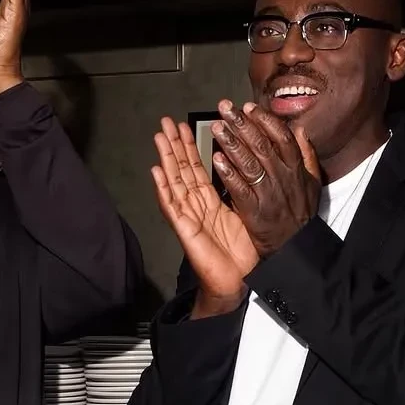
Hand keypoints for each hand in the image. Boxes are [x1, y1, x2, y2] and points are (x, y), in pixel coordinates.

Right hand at [151, 116, 257, 316]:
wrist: (236, 281)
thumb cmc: (241, 254)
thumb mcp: (245, 215)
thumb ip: (241, 192)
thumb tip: (247, 171)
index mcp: (209, 203)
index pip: (197, 169)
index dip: (190, 147)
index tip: (185, 126)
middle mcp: (196, 207)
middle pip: (182, 171)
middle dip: (174, 145)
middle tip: (166, 122)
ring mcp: (188, 217)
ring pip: (174, 183)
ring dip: (166, 159)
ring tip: (159, 137)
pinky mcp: (185, 231)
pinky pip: (173, 207)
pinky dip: (164, 189)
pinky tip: (157, 172)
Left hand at [211, 101, 320, 257]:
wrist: (296, 247)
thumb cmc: (301, 214)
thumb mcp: (312, 182)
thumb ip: (307, 155)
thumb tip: (300, 130)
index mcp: (296, 169)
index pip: (281, 137)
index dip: (264, 120)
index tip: (249, 108)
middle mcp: (282, 178)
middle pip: (261, 145)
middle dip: (242, 124)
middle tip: (225, 108)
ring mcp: (268, 194)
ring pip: (249, 163)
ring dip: (231, 143)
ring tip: (217, 127)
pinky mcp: (254, 211)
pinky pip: (240, 188)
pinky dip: (228, 173)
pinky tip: (216, 159)